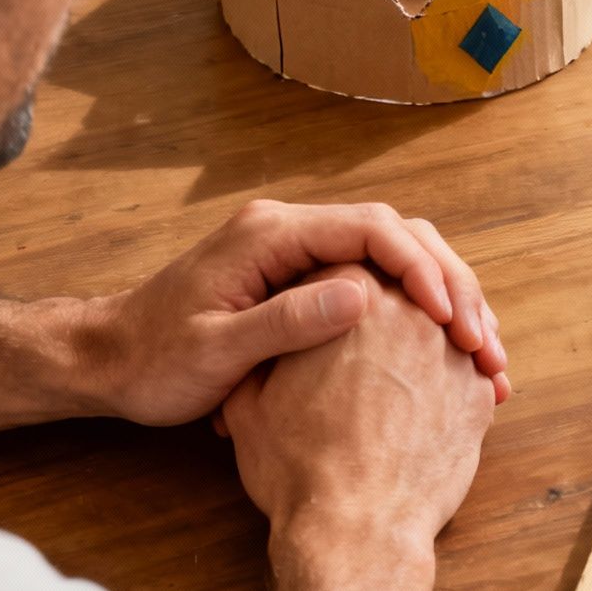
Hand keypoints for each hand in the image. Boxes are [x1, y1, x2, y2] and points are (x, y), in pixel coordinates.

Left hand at [86, 200, 508, 427]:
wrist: (109, 361)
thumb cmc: (153, 361)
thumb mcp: (217, 350)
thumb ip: (287, 320)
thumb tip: (364, 297)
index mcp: (271, 234)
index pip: (370, 229)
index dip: (421, 269)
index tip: (449, 319)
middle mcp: (289, 230)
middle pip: (396, 235)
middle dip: (448, 283)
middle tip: (482, 341)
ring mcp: (298, 251)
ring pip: (394, 257)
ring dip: (441, 299)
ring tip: (478, 350)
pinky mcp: (302, 277)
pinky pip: (375, 280)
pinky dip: (415, 312)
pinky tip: (442, 351)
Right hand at [223, 264, 494, 548]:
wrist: (354, 529)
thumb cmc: (297, 466)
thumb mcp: (249, 399)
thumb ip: (266, 347)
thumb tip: (270, 334)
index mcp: (351, 296)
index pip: (351, 265)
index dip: (336, 288)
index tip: (333, 314)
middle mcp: (409, 311)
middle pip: (406, 287)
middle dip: (393, 306)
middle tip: (372, 341)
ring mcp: (451, 351)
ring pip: (447, 324)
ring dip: (432, 338)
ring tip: (401, 377)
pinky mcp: (479, 392)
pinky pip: (472, 369)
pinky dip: (456, 378)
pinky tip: (431, 405)